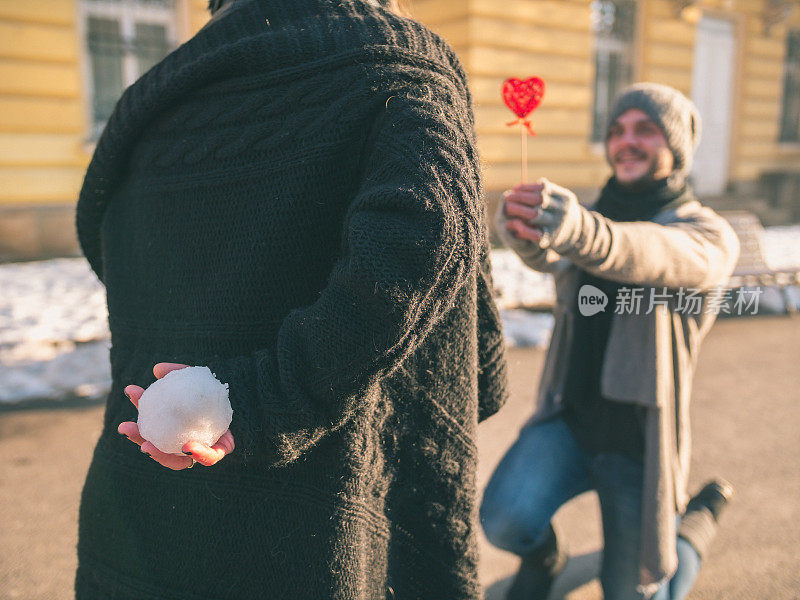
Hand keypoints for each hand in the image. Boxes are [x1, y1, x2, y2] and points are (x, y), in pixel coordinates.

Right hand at [118, 362, 234, 469]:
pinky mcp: (220, 453)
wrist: (249, 396)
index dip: (137, 417)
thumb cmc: (219, 391)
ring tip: (146, 445)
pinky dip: (198, 453)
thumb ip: (180, 374)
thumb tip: (158, 369)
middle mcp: (185, 440)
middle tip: (124, 427)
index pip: (153, 426)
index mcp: (177, 426)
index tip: (128, 406)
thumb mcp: (198, 380)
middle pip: (157, 445)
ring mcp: (201, 449)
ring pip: (176, 459)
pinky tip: (188, 446)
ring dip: (159, 454)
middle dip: (138, 438)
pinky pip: (208, 458)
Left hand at [502, 179, 578, 249]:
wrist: (578, 233)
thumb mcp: (559, 198)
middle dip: (521, 197)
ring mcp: (557, 224)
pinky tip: (515, 223)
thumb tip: (523, 186)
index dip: (527, 187)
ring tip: (508, 208)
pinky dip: (524, 227)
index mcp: (564, 198)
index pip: (544, 188)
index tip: (515, 188)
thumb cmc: (561, 211)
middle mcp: (562, 210)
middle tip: (508, 197)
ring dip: (519, 210)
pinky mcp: (552, 237)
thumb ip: (546, 191)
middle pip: (538, 200)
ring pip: (535, 215)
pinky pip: (535, 231)